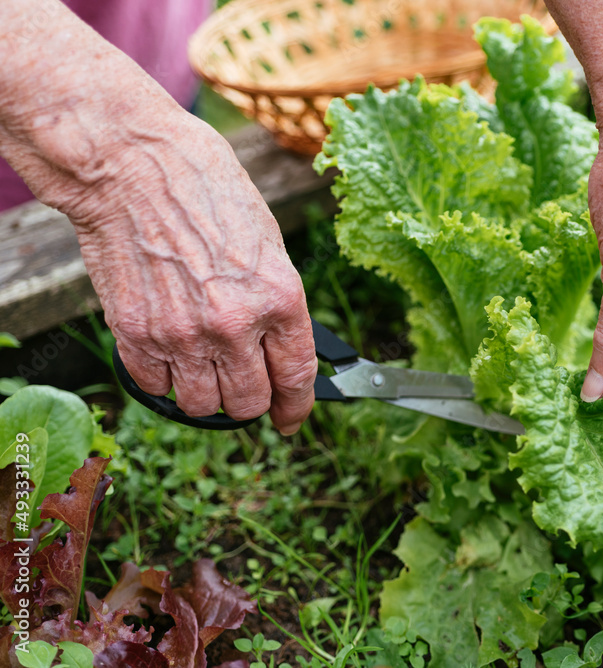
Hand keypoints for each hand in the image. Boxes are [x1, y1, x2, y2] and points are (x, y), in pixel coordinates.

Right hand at [43, 111, 315, 433]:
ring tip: (203, 366)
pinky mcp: (136, 334)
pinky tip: (169, 352)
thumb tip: (281, 346)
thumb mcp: (267, 242)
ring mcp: (183, 333)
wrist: (134, 166)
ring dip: (207, 395)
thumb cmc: (206, 189)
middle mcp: (235, 324)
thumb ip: (277, 301)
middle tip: (243, 383)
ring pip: (202, 406)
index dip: (296, 407)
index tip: (290, 419)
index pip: (296, 377)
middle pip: (249, 402)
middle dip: (251, 400)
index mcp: (280, 298)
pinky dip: (164, 378)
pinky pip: (156, 386)